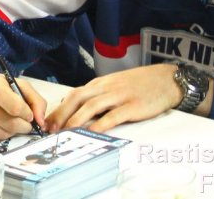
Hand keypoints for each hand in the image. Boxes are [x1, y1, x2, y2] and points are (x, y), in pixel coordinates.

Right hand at [0, 59, 45, 138]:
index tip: (28, 113)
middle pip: (11, 125)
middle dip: (24, 127)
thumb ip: (36, 100)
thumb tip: (41, 123)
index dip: (27, 114)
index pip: (17, 109)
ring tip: (11, 121)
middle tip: (25, 123)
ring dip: (12, 131)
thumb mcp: (17, 84)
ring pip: (2, 134)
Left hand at [46, 64, 180, 132]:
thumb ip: (97, 94)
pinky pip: (112, 116)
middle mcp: (106, 88)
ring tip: (65, 132)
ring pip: (91, 106)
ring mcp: (119, 96)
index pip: (74, 94)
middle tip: (49, 129)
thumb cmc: (140, 84)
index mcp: (100, 83)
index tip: (47, 122)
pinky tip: (92, 133)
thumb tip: (75, 105)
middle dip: (61, 113)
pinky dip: (100, 125)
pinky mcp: (132, 106)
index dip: (59, 108)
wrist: (166, 79)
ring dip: (75, 120)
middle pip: (77, 98)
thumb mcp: (114, 84)